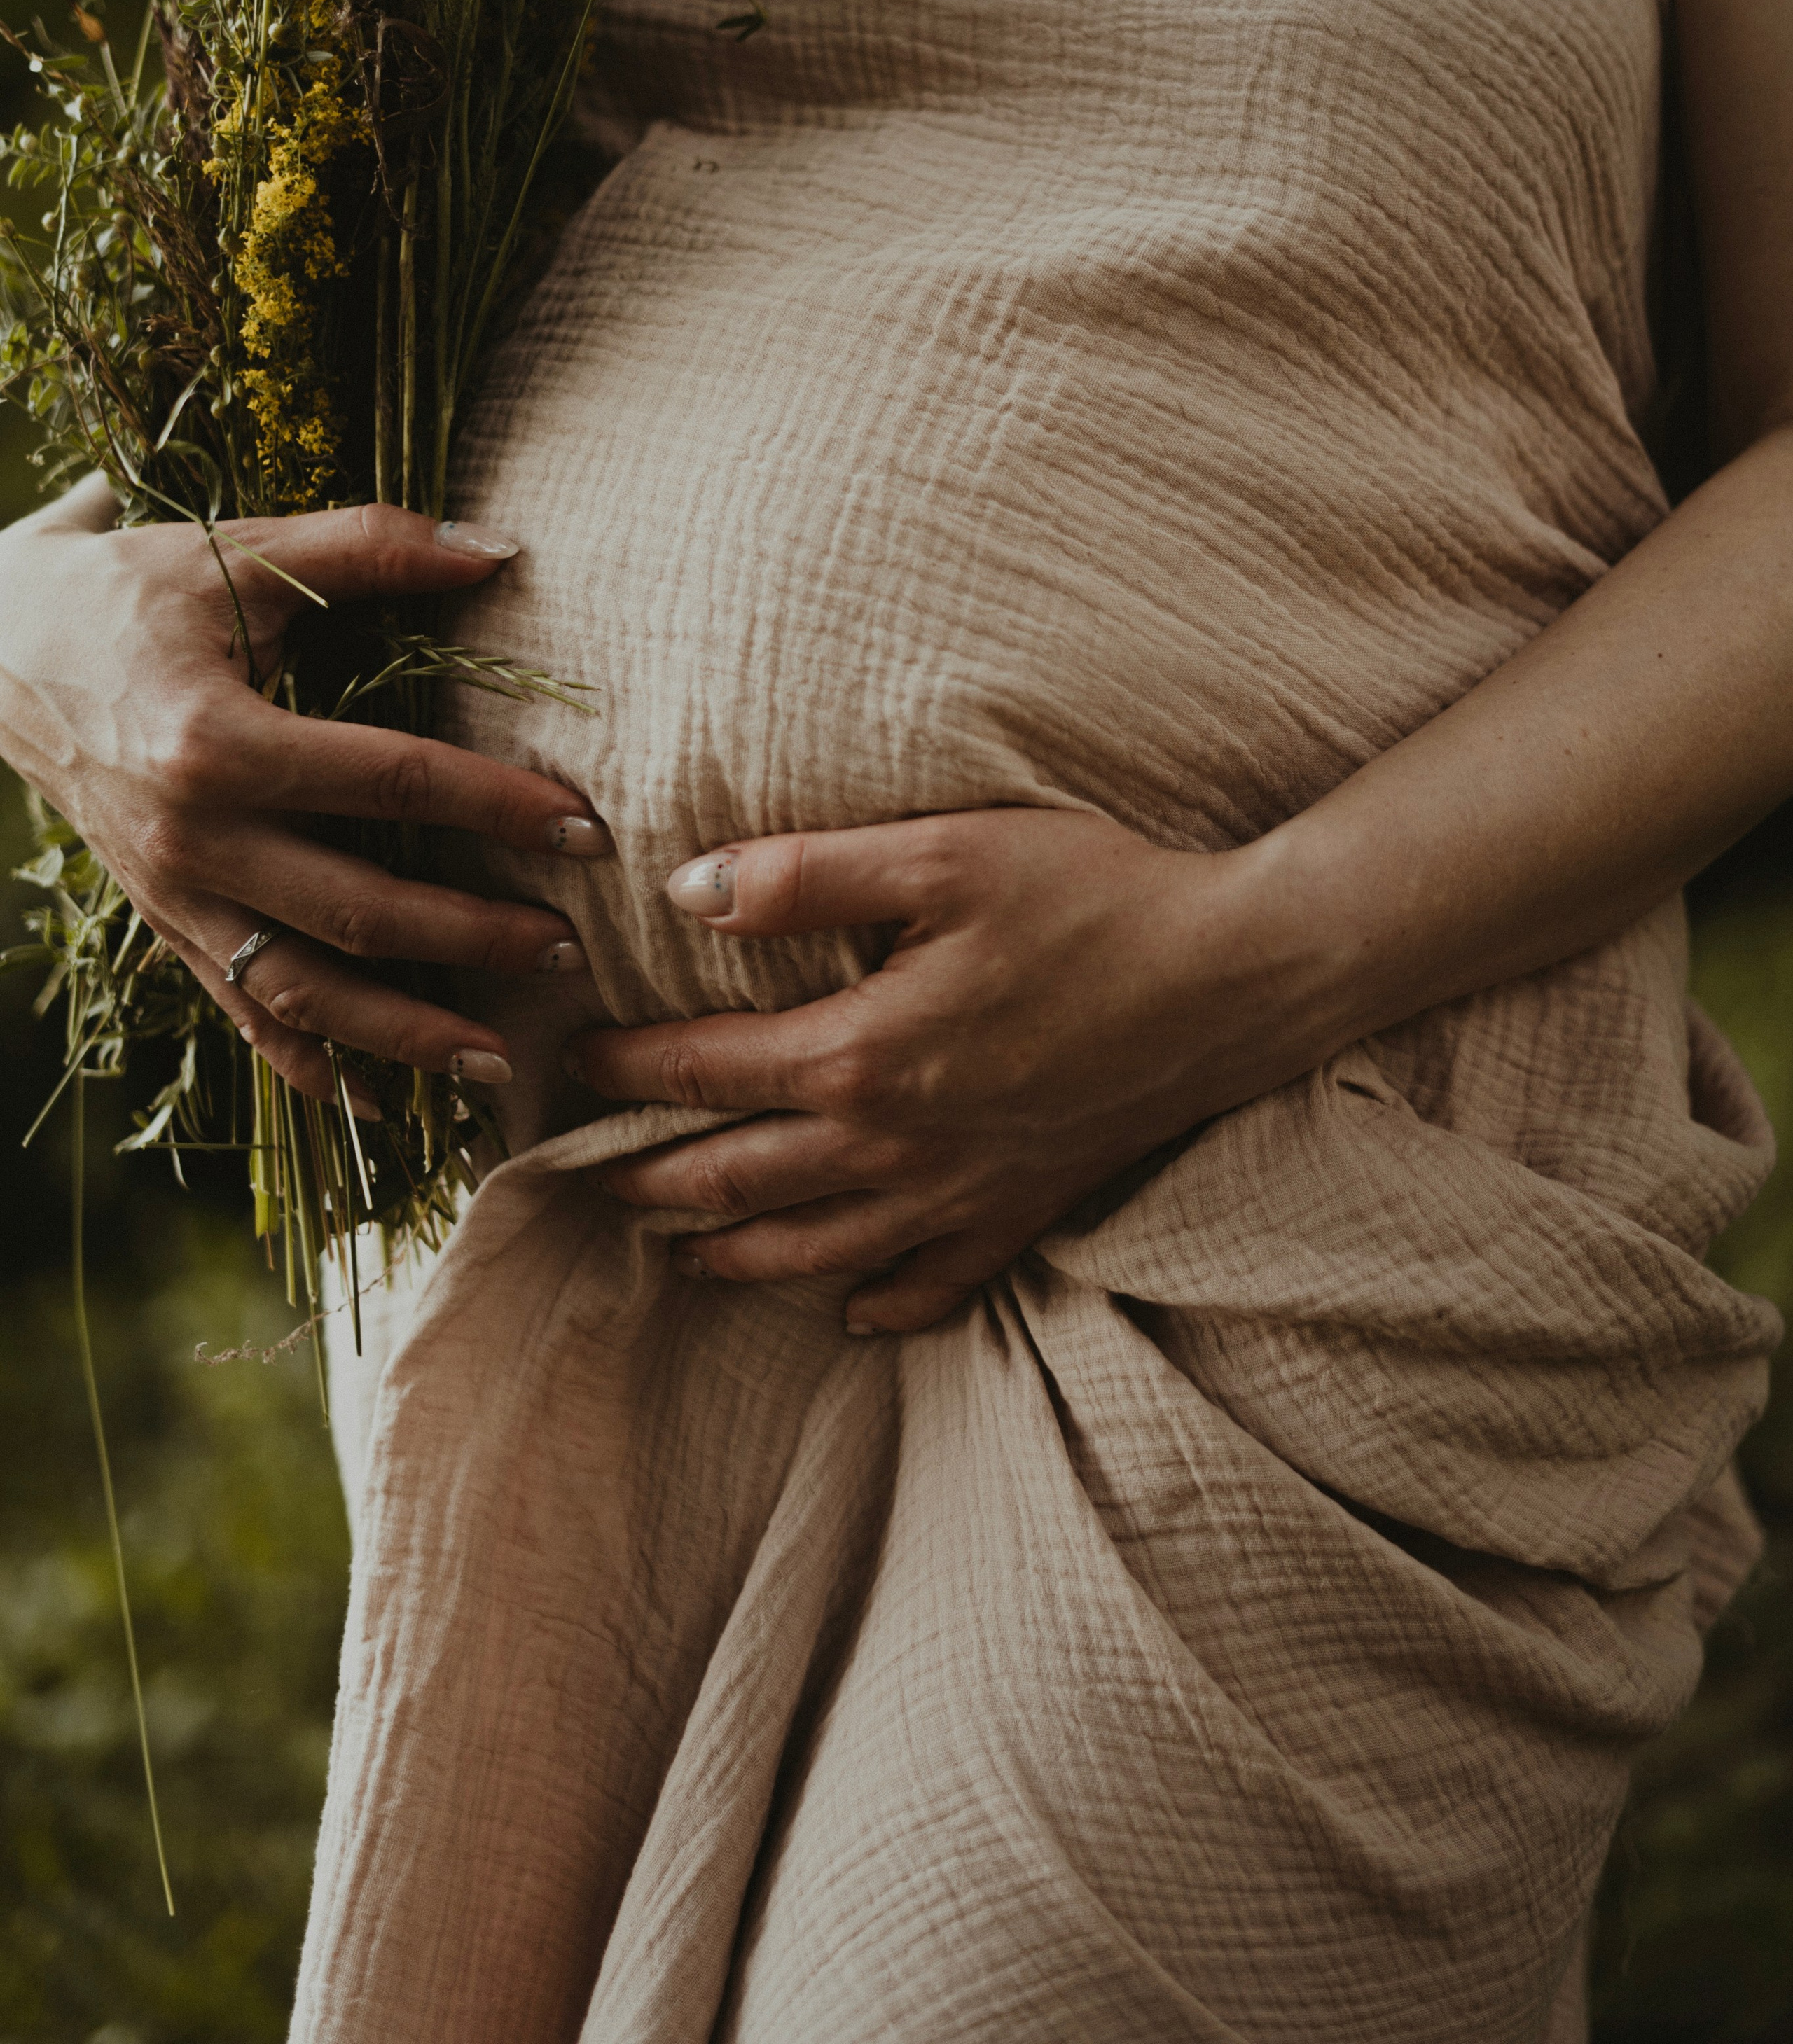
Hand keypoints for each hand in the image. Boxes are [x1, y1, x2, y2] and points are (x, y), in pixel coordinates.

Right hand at [0, 478, 610, 1105]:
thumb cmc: (124, 593)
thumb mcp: (235, 553)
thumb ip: (369, 547)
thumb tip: (499, 547)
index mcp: (215, 744)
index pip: (389, 785)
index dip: (495, 808)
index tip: (584, 829)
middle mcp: (192, 840)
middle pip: (358, 911)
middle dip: (474, 938)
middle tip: (571, 949)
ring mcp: (172, 899)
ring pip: (304, 994)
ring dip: (408, 1035)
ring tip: (505, 1057)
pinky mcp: (163, 926)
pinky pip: (244, 1015)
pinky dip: (313, 1068)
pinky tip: (387, 1107)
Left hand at [566, 808, 1336, 1333]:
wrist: (1239, 977)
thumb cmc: (1095, 898)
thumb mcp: (945, 853)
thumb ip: (805, 872)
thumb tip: (686, 889)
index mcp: (861, 1052)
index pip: (703, 1071)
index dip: (626, 1067)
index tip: (575, 1059)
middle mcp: (895, 1145)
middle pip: (737, 1179)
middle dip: (652, 1179)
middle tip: (591, 1176)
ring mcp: (961, 1193)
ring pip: (816, 1249)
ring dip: (734, 1250)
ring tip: (679, 1247)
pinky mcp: (1025, 1209)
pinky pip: (934, 1284)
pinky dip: (879, 1302)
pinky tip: (850, 1307)